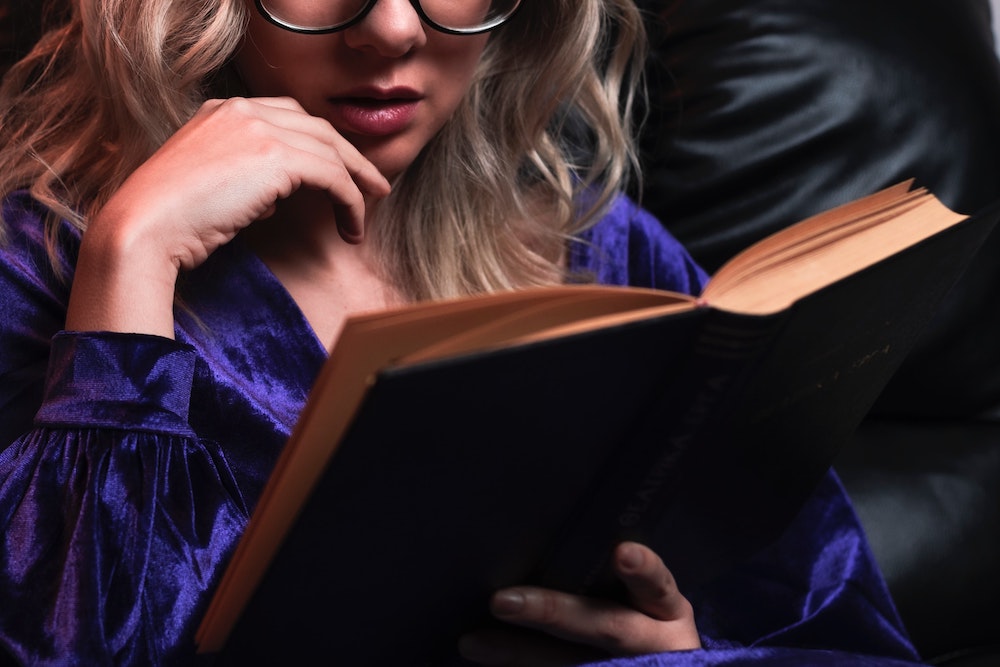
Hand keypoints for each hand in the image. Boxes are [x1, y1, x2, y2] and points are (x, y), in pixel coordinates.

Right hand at [67, 96, 389, 336]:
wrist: (144, 227)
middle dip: (351, 158)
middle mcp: (242, 110)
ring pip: (331, 152)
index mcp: (221, 111)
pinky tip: (352, 227)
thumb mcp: (208, 188)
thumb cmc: (169, 222)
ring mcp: (259, 128)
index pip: (289, 118)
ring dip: (357, 185)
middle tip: (374, 186)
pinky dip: (350, 202)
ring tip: (368, 213)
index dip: (322, 145)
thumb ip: (244, 179)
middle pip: (318, 128)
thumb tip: (275, 197)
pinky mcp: (276, 156)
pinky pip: (333, 177)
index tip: (341, 171)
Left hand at [458, 542, 700, 665]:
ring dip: (519, 654)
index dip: (642, 570)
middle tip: (501, 601)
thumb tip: (538, 534)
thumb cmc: (639, 616)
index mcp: (666, 610)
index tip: (622, 552)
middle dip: (552, 613)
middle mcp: (652, 643)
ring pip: (573, 665)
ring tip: (473, 641)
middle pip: (604, 626)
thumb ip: (602, 572)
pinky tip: (485, 658)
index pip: (657, 584)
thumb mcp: (643, 599)